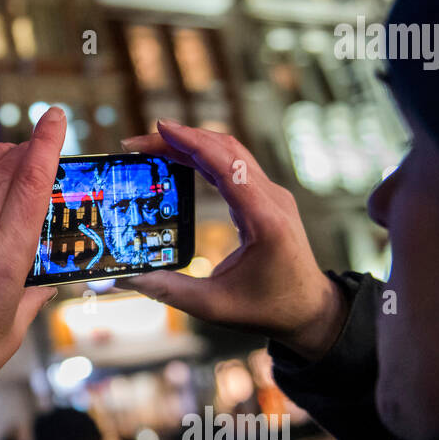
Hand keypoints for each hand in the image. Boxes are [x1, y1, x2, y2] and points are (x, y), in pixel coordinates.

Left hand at [0, 108, 67, 398]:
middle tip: (34, 152)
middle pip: (1, 167)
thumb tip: (49, 275)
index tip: (55, 117)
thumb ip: (35, 292)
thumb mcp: (13, 326)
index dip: (47, 143)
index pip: (31, 182)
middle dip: (22, 150)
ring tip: (2, 157)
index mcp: (4, 258)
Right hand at [122, 120, 347, 360]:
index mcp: (264, 220)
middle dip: (181, 139)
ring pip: (230, 152)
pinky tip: (179, 159)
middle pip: (225, 150)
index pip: (226, 165)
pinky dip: (204, 156)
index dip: (191, 142)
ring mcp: (272, 195)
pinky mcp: (267, 199)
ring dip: (192, 144)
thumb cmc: (269, 309)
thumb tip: (128, 278)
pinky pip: (234, 166)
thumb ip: (170, 290)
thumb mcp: (215, 306)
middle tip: (139, 143)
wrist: (310, 310)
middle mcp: (272, 199)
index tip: (159, 129)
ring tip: (153, 146)